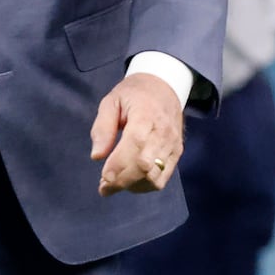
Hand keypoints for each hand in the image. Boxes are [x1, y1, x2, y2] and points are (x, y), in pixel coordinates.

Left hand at [92, 72, 184, 195]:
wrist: (165, 86)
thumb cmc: (134, 94)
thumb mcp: (111, 101)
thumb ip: (102, 127)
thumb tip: (97, 156)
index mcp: (146, 115)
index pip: (135, 144)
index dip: (119, 165)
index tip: (103, 179)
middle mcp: (163, 132)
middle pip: (145, 166)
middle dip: (122, 181)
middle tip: (104, 188)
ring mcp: (173, 144)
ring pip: (155, 177)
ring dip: (134, 186)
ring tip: (116, 184)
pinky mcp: (177, 152)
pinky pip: (163, 178)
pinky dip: (146, 185)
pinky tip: (132, 182)